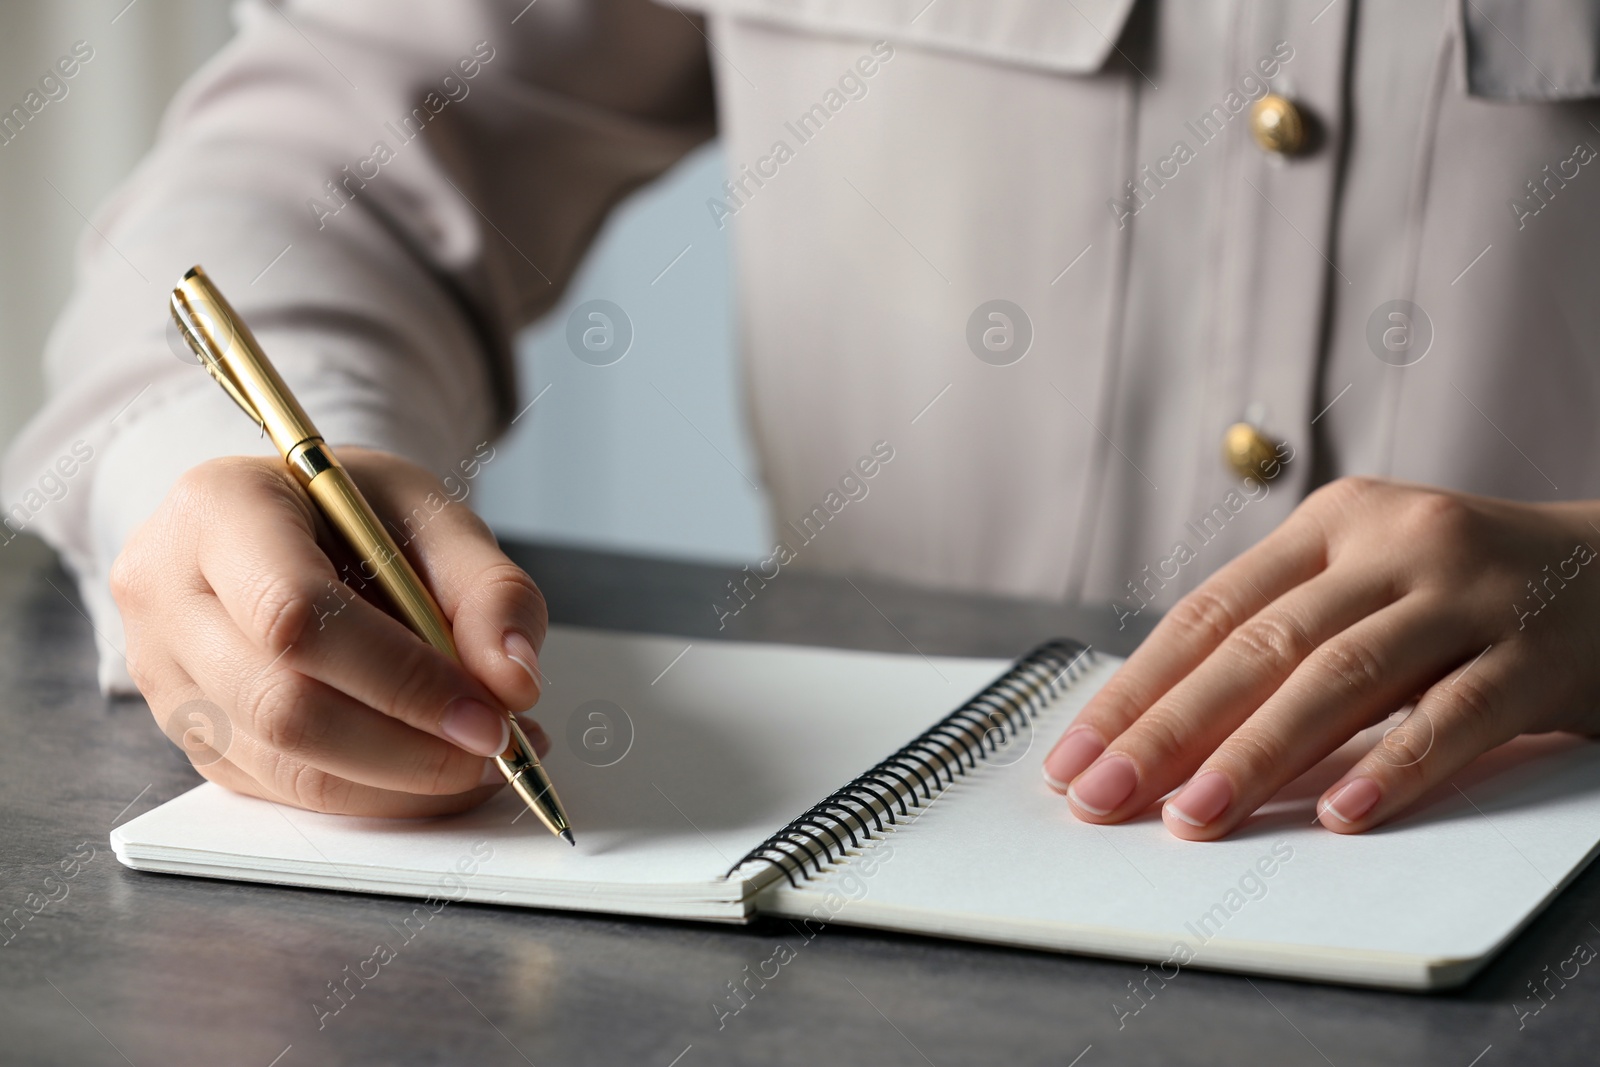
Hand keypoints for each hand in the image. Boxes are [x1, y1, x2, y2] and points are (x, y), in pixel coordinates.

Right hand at [111, 448, 549, 816]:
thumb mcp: (434, 514)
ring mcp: (164, 673)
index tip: (490, 715)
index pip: (296, 616)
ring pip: (284, 766)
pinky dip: (375, 793)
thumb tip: (513, 681)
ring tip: (482, 760)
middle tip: (499, 749)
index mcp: (218, 508)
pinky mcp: (190, 735)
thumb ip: (489, 589)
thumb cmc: (356, 512)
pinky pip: (284, 791)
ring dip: (401, 783)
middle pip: (284, 705)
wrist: (293, 523)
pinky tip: (434, 768)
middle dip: (409, 747)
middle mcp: (166, 592)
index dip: (401, 679)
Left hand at [1042, 476, 1599, 838]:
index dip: (1136, 688)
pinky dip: (1396, 770)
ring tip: (1194, 817)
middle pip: (1258, 646)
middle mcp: (1393, 543)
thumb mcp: (1371, 583)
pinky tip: (1344, 818)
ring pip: (1341, 678)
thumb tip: (1165, 729)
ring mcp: (1470, 594)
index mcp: (1332, 524)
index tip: (1076, 753)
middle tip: (1104, 796)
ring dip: (1258, 756)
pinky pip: (1456, 717)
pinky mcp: (1541, 653)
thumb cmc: (1468, 594)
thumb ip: (1287, 635)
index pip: (1210, 613)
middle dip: (1168, 729)